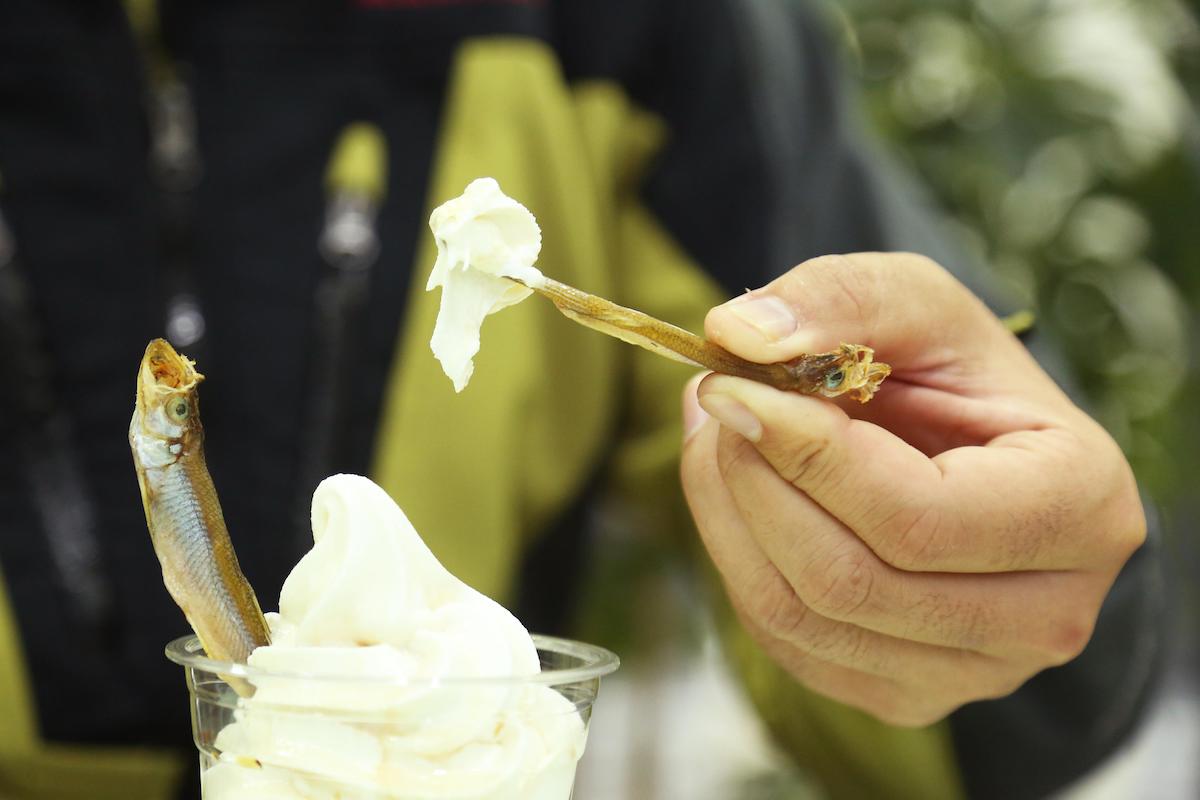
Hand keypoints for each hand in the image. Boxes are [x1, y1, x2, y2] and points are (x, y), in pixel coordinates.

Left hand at [679, 253, 1144, 726]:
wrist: (966, 447)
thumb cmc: (951, 372)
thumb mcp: (914, 301)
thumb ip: (838, 299)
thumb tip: (738, 335)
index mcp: (1080, 508)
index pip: (916, 516)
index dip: (803, 453)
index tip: (728, 387)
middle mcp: (1046, 615)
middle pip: (849, 581)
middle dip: (751, 480)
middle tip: (717, 402)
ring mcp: (976, 672)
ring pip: (801, 620)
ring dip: (728, 516)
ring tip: (721, 435)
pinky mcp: (907, 695)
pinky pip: (786, 644)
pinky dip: (738, 559)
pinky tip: (743, 493)